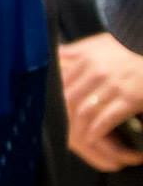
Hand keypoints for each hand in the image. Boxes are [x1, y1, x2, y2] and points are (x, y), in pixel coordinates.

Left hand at [58, 32, 142, 173]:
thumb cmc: (131, 49)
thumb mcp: (100, 44)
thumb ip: (76, 51)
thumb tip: (54, 54)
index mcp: (85, 58)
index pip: (60, 86)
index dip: (55, 105)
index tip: (55, 118)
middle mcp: (96, 70)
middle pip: (68, 102)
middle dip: (66, 121)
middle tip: (68, 136)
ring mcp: (113, 84)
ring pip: (84, 112)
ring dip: (81, 131)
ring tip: (82, 141)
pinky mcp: (131, 96)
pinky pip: (106, 119)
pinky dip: (98, 132)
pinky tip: (95, 138)